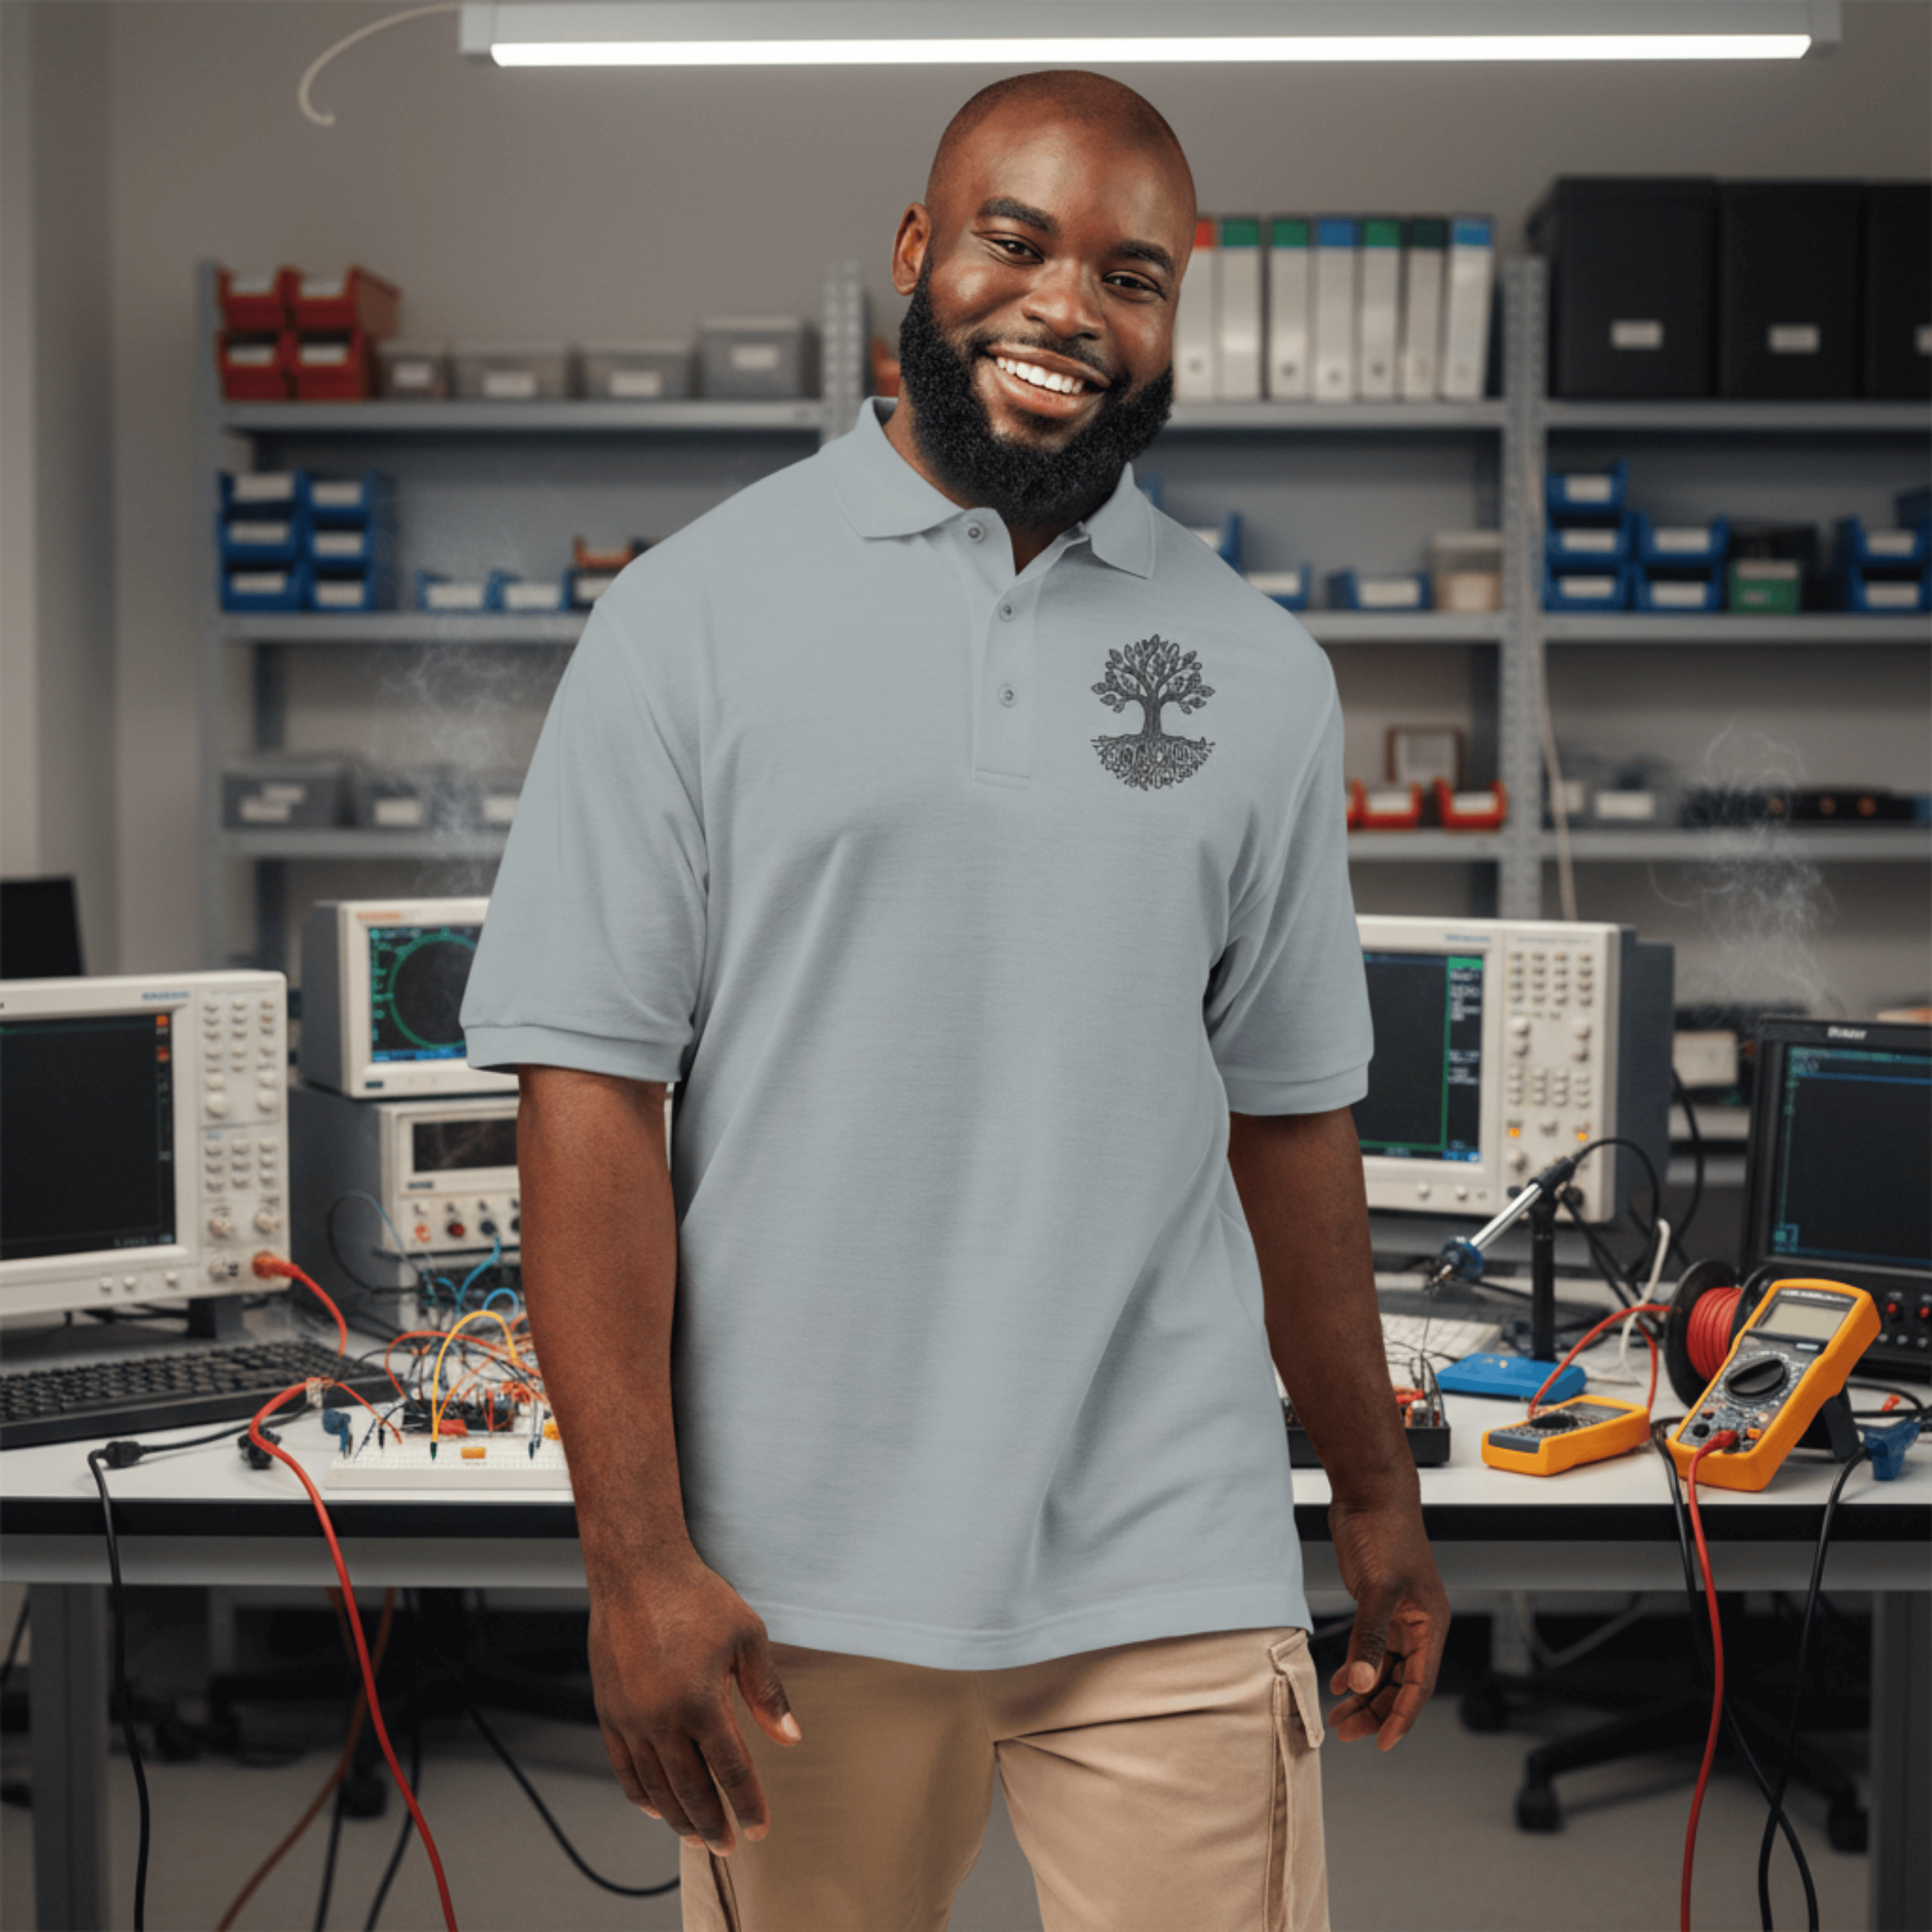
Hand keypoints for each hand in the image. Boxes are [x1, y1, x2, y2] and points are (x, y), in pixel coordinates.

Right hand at [588, 1554, 802, 1854]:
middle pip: (690, 1790)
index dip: (747, 1804)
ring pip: (655, 1787)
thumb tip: (790, 1737)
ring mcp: (630, 1719)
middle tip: (728, 1847)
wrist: (637, 1571)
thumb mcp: (747, 1636)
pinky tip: (655, 1808)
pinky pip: (623, 1768)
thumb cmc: (696, 1597)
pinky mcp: (609, 1712)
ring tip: (697, 1837)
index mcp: (701, 1702)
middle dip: (712, 1825)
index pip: (730, 1771)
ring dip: (678, 1818)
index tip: (759, 1829)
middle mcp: (661, 1718)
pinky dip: (640, 1795)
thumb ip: (767, 1692)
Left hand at [1325, 1498, 1449, 1749]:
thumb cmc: (1385, 1532)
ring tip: (1339, 1716)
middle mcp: (1418, 1625)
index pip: (1419, 1685)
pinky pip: (1370, 1649)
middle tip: (1348, 1731)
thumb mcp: (1377, 1588)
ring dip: (1364, 1693)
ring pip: (1385, 1670)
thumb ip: (1370, 1637)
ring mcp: (1397, 1616)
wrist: (1368, 1495)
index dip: (1401, 1716)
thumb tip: (1361, 1680)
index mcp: (1430, 1625)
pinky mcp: (1376, 1606)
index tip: (1382, 1742)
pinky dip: (1356, 1667)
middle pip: (1401, 1683)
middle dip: (1376, 1710)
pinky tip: (1339, 1683)